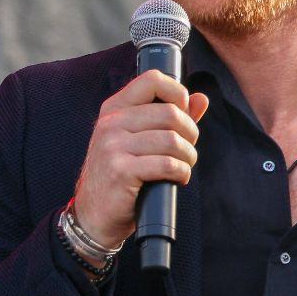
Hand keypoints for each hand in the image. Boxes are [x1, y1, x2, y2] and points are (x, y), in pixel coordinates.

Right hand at [71, 69, 208, 255]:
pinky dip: (181, 172)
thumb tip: (201, 98)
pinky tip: (177, 178)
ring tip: (183, 166)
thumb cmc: (123, 174)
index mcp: (115, 108)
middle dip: (190, 133)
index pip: (152, 80)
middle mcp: (110, 123)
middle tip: (187, 150)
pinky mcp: (120, 171)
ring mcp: (112, 146)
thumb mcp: (141, 140)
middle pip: (171, 113)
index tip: (184, 114)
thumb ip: (171, 118)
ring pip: (172, 140)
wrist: (94, 215)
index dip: (178, 93)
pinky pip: (167, 164)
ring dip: (188, 156)